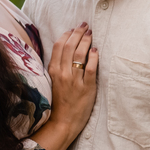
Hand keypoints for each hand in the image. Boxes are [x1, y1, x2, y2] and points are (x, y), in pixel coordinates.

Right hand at [30, 24, 98, 149]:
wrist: (62, 123)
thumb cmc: (58, 104)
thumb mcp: (53, 83)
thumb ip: (57, 68)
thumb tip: (64, 53)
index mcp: (53, 71)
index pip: (59, 47)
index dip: (67, 35)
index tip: (73, 29)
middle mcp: (63, 74)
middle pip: (70, 47)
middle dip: (78, 33)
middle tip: (85, 25)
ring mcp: (75, 80)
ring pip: (80, 55)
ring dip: (86, 41)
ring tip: (90, 33)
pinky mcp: (87, 88)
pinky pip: (91, 68)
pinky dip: (93, 57)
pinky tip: (96, 50)